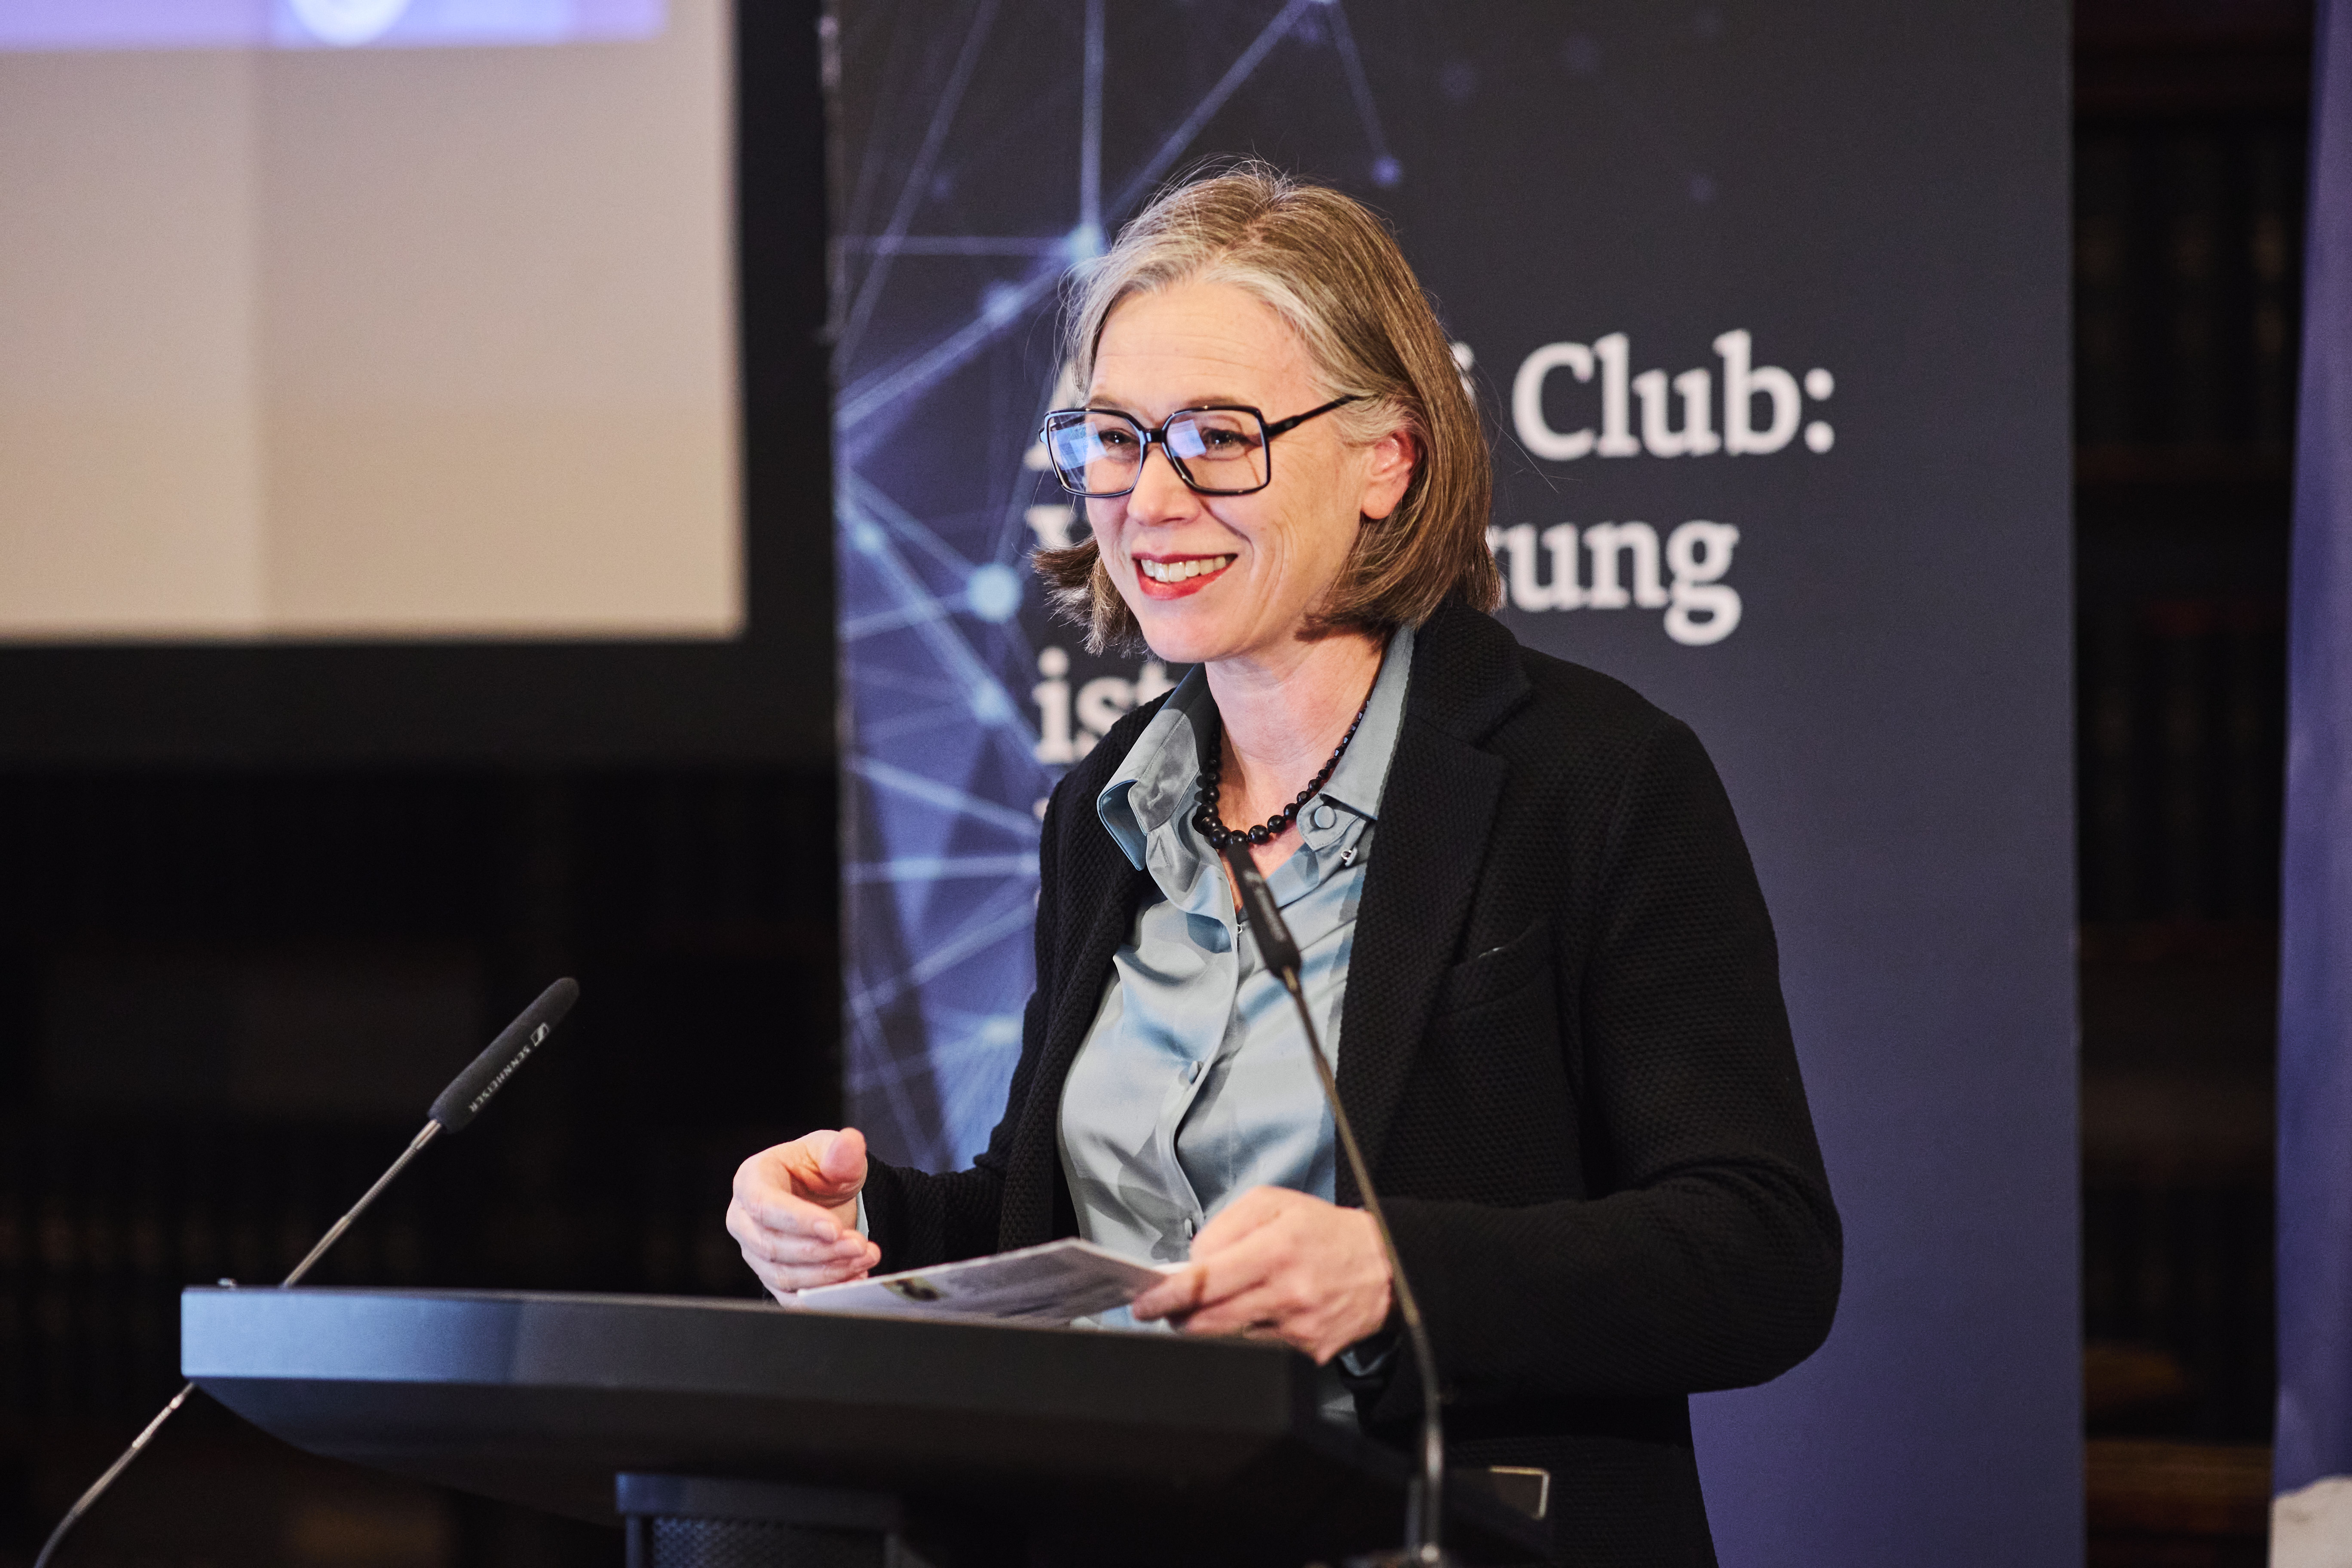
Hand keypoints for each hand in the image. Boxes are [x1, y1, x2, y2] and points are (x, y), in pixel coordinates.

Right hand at [727, 1127, 881, 1300]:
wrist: (823, 1196)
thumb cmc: (819, 1169)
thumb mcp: (834, 1153)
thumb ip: (842, 1151)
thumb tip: (850, 1142)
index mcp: (751, 1180)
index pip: (764, 1205)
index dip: (798, 1220)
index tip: (835, 1229)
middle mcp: (744, 1219)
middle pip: (772, 1245)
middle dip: (820, 1251)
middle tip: (860, 1246)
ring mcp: (754, 1251)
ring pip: (782, 1274)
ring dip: (827, 1273)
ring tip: (864, 1259)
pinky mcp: (770, 1276)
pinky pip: (790, 1295)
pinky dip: (822, 1293)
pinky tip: (852, 1280)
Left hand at [1129, 1186, 1392, 1363]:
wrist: (1386, 1266)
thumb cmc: (1324, 1231)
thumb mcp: (1274, 1203)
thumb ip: (1226, 1226)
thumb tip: (1193, 1260)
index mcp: (1276, 1250)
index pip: (1206, 1281)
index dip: (1168, 1296)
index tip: (1144, 1302)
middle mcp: (1287, 1293)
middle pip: (1210, 1320)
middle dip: (1177, 1317)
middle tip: (1161, 1310)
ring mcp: (1299, 1328)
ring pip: (1231, 1338)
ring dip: (1208, 1326)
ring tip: (1203, 1308)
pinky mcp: (1311, 1351)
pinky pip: (1261, 1348)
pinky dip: (1247, 1334)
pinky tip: (1254, 1315)